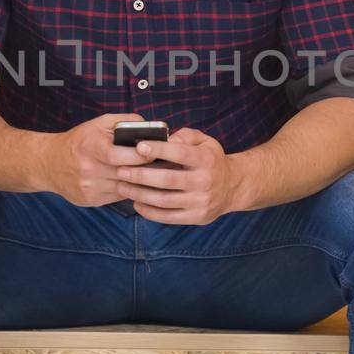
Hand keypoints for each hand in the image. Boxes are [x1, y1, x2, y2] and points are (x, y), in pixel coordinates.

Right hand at [45, 112, 152, 207]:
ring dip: (139, 181)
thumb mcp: (98, 123)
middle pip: (126, 173)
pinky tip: (132, 181)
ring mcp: (89, 188)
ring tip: (151, 173)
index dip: (141, 155)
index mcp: (90, 148)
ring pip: (125, 188)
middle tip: (160, 164)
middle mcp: (88, 170)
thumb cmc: (79, 140)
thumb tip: (150, 127)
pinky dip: (128, 189)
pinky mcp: (91, 200)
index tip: (154, 152)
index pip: (120, 156)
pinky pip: (118, 196)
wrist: (49, 163)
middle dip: (146, 169)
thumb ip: (125, 121)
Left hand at [115, 126, 239, 224]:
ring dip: (139, 194)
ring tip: (122, 187)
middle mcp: (205, 181)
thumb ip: (185, 136)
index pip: (180, 153)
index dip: (158, 150)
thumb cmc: (211, 160)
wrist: (232, 187)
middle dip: (140, 175)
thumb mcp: (205, 141)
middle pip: (167, 180)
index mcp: (206, 159)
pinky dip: (149, 211)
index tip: (138, 147)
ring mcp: (201, 202)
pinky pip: (168, 217)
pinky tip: (136, 202)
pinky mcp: (197, 217)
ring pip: (164, 200)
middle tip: (120, 171)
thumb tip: (166, 139)